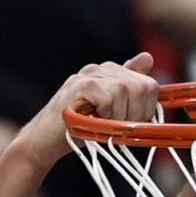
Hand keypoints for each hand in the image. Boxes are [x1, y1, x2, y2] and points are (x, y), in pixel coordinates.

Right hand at [22, 53, 158, 169]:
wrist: (46, 139)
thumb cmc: (80, 127)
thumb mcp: (113, 112)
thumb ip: (130, 89)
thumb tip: (148, 57)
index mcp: (113, 72)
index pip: (149, 85)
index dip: (146, 109)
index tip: (130, 123)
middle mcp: (102, 69)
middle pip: (141, 87)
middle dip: (135, 114)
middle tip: (116, 127)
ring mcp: (89, 74)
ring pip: (124, 91)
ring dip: (118, 116)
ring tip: (102, 124)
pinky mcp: (79, 86)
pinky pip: (108, 98)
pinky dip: (105, 115)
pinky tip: (92, 120)